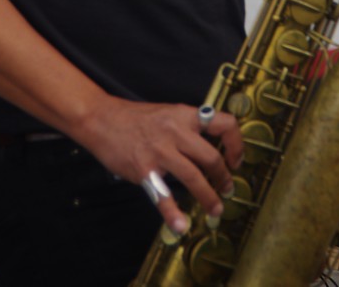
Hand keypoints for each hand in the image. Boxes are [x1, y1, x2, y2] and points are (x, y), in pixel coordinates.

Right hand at [80, 99, 243, 235]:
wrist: (102, 118)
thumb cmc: (135, 118)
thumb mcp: (168, 112)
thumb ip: (187, 127)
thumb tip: (209, 147)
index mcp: (185, 115)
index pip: (223, 124)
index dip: (236, 144)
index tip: (236, 160)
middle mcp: (176, 131)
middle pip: (211, 157)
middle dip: (224, 178)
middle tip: (227, 189)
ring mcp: (160, 151)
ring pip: (194, 177)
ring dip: (208, 197)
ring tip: (215, 209)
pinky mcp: (144, 169)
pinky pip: (163, 195)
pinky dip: (173, 214)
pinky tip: (180, 224)